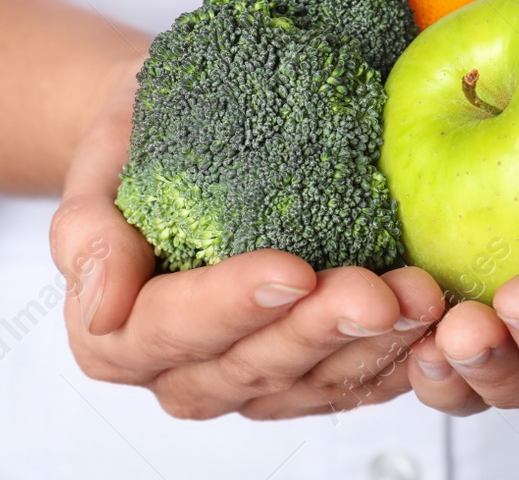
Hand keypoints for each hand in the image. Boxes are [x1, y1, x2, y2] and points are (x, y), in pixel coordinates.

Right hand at [50, 64, 445, 419]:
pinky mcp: (302, 374)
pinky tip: (432, 328)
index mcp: (116, 334)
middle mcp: (181, 371)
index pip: (176, 328)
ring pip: (309, 383)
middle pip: (252, 365)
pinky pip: (349, 383)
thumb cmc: (137, 141)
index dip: (234, 305)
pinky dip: (395, 360)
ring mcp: (246, 379)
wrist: (177, 134)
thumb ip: (87, 231)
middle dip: (320, 330)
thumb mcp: (99, 160)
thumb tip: (97, 305)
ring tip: (418, 299)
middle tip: (378, 292)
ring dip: (371, 347)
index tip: (291, 269)